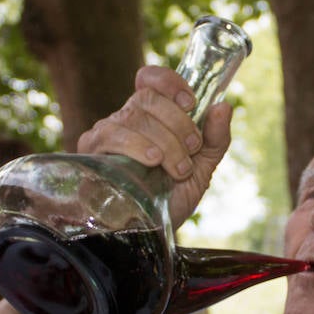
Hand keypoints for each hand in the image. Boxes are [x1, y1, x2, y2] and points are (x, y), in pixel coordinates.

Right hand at [76, 65, 232, 229]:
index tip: (190, 102)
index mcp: (151, 116)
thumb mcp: (202, 169)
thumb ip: (215, 139)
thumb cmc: (170, 199)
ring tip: (177, 168)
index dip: (169, 82)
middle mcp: (126, 119)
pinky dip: (137, 145)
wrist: (146, 234)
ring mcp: (106, 133)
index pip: (149, 79)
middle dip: (178, 123)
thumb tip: (223, 106)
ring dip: (165, 141)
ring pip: (134, 117)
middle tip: (192, 151)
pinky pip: (111, 135)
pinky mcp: (90, 152)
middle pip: (148, 98)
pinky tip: (152, 160)